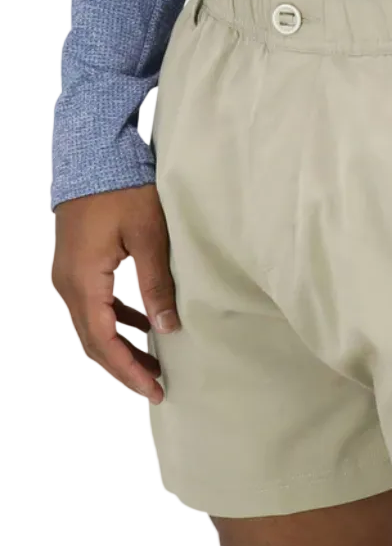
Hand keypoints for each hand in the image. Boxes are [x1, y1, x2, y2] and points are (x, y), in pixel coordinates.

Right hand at [52, 185, 180, 404]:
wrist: (93, 155)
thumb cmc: (122, 189)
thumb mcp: (150, 237)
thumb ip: (157, 284)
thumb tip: (169, 327)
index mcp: (82, 280)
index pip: (102, 340)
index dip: (127, 370)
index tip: (153, 390)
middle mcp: (68, 283)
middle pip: (94, 341)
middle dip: (124, 367)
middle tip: (157, 387)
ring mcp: (69, 275)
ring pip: (93, 326)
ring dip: (121, 347)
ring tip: (155, 365)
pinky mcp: (78, 266)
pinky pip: (95, 306)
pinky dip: (118, 322)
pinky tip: (145, 327)